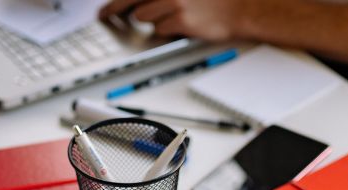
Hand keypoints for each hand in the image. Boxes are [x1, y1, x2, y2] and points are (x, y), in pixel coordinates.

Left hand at [98, 0, 244, 40]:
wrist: (242, 7)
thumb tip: (135, 3)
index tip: (105, 6)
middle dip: (114, 9)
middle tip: (105, 15)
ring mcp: (174, 1)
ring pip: (144, 17)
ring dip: (152, 19)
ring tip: (171, 16)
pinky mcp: (180, 20)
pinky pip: (160, 30)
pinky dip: (166, 30)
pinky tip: (181, 24)